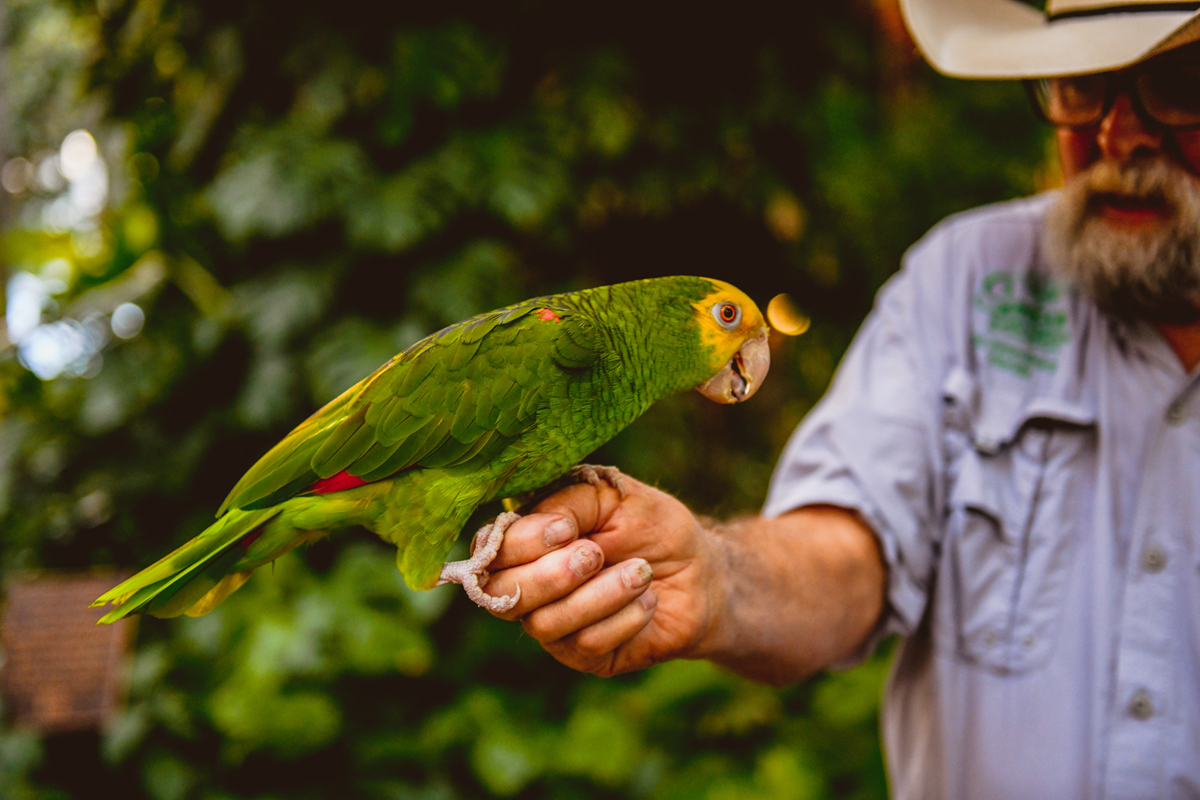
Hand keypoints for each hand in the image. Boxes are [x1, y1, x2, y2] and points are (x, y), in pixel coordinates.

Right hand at [481, 475, 717, 676]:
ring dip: (599, 595)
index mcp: (527, 542)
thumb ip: (570, 501)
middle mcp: (530, 586)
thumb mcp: (614, 496)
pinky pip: (586, 646)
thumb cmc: (652, 526)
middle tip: (598, 553)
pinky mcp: (587, 656)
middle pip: (505, 594)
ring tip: (641, 573)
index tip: (568, 528)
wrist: (701, 569)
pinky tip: (647, 600)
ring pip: (546, 624)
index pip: (491, 550)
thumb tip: (544, 524)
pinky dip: (622, 619)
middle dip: (552, 575)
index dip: (522, 543)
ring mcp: (556, 626)